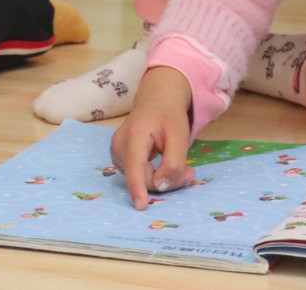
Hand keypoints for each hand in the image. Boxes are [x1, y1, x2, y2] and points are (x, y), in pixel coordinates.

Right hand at [109, 66, 193, 209]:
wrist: (156, 101)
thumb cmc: (169, 116)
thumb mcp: (179, 136)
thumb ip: (173, 163)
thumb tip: (160, 187)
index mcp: (135, 134)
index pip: (135, 165)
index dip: (138, 187)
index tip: (141, 205)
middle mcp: (119, 144)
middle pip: (142, 177)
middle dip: (166, 180)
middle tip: (189, 172)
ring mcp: (116, 152)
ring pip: (140, 179)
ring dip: (161, 179)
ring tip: (179, 165)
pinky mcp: (119, 158)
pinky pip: (137, 176)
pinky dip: (153, 176)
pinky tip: (163, 164)